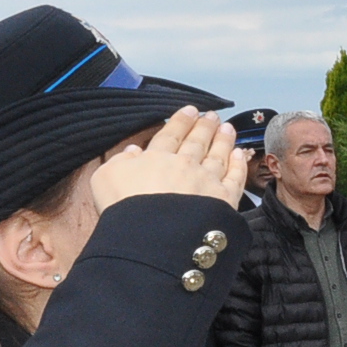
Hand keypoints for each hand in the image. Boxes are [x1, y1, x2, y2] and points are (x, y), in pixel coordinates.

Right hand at [91, 107, 244, 211]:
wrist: (151, 236)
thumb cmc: (124, 210)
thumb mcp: (105, 179)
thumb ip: (119, 161)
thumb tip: (132, 151)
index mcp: (156, 158)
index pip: (171, 135)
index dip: (181, 121)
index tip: (190, 110)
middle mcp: (184, 165)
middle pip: (197, 142)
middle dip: (205, 127)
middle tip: (213, 116)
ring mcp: (206, 181)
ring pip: (218, 155)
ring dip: (224, 140)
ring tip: (228, 129)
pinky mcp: (224, 199)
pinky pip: (235, 177)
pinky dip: (239, 164)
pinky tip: (241, 155)